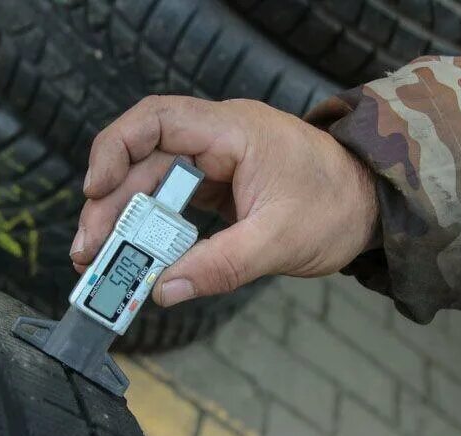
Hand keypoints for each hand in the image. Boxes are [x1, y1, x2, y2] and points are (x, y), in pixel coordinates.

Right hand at [70, 96, 378, 306]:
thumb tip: (165, 291)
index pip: (157, 120)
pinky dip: (151, 228)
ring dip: (125, 220)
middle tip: (88, 252)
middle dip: (111, 205)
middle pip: (144, 160)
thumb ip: (221, 266)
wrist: (373, 206)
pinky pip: (172, 202)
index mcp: (233, 132)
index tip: (94, 191)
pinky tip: (136, 255)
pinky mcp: (218, 187)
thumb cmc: (338, 207)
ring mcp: (216, 163)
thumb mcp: (280, 241)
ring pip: (153, 183)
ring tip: (99, 259)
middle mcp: (217, 139)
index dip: (115, 149)